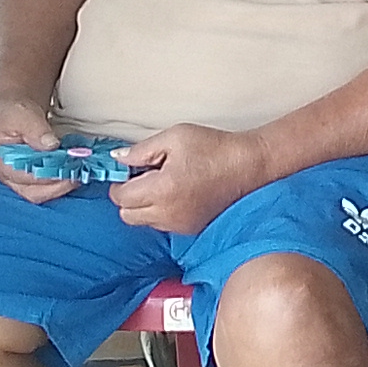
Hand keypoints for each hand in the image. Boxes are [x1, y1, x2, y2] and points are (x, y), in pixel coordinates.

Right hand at [0, 97, 73, 202]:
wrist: (11, 105)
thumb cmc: (10, 109)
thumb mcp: (20, 113)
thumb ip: (35, 130)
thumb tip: (51, 145)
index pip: (25, 177)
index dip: (49, 175)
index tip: (69, 167)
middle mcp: (6, 174)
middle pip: (33, 192)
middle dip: (58, 186)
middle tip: (78, 174)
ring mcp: (18, 176)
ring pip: (41, 191)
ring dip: (61, 184)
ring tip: (78, 172)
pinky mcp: (30, 174)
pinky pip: (46, 184)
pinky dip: (60, 179)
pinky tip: (73, 169)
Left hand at [109, 123, 271, 236]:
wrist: (249, 165)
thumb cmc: (215, 148)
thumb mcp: (175, 137)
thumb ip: (141, 150)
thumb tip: (118, 159)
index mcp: (161, 189)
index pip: (120, 197)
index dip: (120, 181)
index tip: (130, 169)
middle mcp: (167, 213)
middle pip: (127, 214)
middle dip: (129, 196)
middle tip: (144, 176)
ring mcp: (179, 225)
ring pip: (144, 221)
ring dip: (145, 205)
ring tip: (164, 183)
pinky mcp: (190, 229)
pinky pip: (163, 224)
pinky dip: (162, 212)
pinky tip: (177, 193)